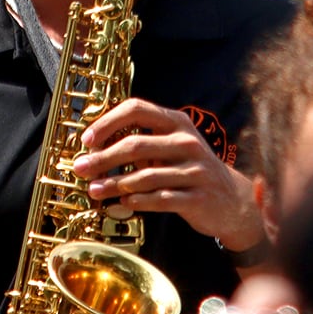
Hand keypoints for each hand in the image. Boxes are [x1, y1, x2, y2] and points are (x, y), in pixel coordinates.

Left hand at [76, 97, 267, 250]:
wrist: (232, 201)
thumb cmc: (190, 171)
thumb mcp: (171, 147)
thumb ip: (141, 142)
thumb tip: (94, 147)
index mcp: (178, 123)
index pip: (137, 109)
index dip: (107, 122)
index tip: (87, 139)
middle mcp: (188, 142)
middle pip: (136, 145)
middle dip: (103, 158)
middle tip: (81, 168)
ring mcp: (196, 170)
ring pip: (145, 176)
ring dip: (114, 184)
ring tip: (94, 190)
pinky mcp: (199, 197)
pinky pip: (160, 199)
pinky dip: (137, 202)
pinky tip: (121, 204)